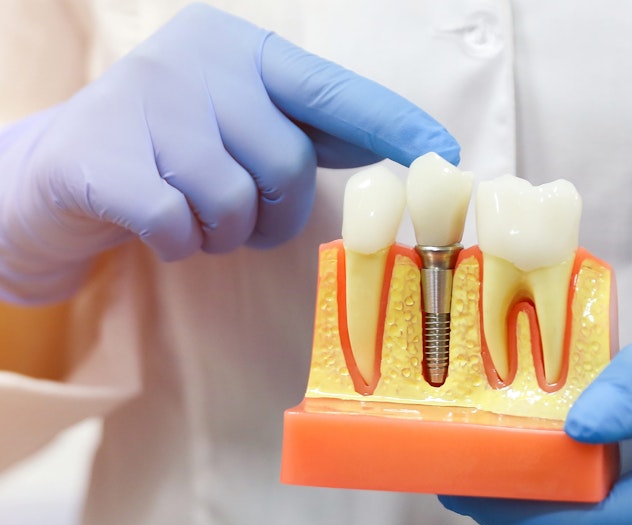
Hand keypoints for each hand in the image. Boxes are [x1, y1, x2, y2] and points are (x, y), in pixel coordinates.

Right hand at [0, 3, 457, 303]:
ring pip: (234, 202)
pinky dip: (179, 244)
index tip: (443, 151)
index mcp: (240, 49)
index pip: (329, 89)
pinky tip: (158, 227)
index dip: (389, 123)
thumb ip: (312, 133)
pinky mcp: (99, 159)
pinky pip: (180, 228)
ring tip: (196, 216)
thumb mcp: (243, 124)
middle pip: (286, 163)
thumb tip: (409, 153)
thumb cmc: (176, 151)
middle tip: (243, 217)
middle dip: (277, 211)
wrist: (65, 171)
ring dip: (225, 233)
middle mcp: (193, 61)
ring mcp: (141, 104)